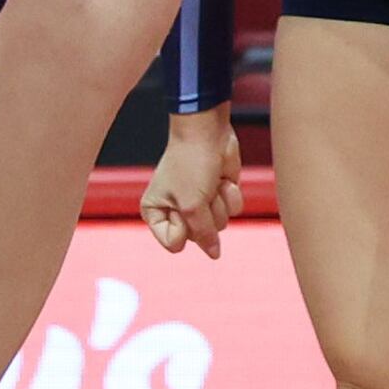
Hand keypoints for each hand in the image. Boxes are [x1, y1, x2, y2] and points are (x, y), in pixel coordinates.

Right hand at [142, 107, 243, 258]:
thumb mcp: (192, 205)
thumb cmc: (190, 165)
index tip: (182, 206)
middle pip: (200, 237)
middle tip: (198, 192)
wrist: (207, 133)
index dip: (184, 228)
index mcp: (155, 213)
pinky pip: (233, 211)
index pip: (175, 243)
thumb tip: (215, 254)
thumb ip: (203, 234)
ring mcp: (199, 203)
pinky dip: (231, 195)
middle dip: (206, 214)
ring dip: (219, 203)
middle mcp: (176, 211)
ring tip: (210, 183)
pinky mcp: (218, 195)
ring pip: (220, 225)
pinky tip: (222, 179)